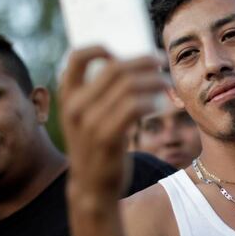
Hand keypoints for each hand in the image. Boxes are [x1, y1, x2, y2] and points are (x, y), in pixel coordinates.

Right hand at [59, 46, 166, 202]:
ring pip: (128, 86)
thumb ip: (98, 93)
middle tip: (161, 62)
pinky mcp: (107, 138)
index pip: (77, 57)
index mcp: (68, 96)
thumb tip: (127, 65)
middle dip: (143, 61)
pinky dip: (151, 100)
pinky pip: (134, 108)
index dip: (100, 48)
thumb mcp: (87, 117)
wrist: (91, 187)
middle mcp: (75, 106)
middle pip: (115, 69)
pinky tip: (160, 103)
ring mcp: (89, 123)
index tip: (122, 53)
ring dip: (154, 80)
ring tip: (166, 83)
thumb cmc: (96, 146)